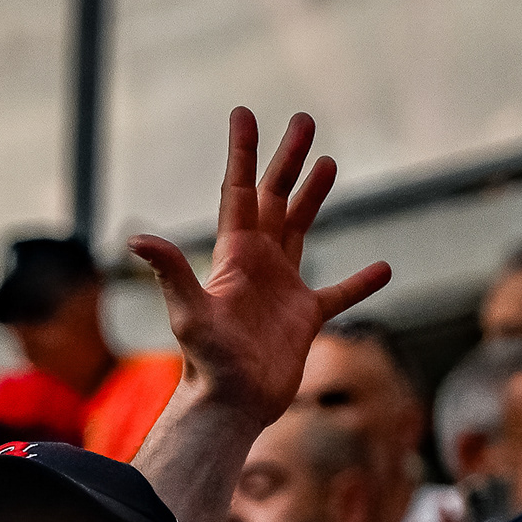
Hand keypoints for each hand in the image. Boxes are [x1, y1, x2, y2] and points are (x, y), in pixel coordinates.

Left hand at [127, 109, 391, 434]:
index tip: (245, 114)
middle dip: (288, 159)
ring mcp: (281, 290)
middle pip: (275, 199)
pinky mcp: (304, 319)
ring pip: (300, 230)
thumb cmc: (208, 364)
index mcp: (234, 255)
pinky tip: (384, 268)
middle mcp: (257, 265)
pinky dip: (360, 281)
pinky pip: (338, 294)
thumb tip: (136, 239)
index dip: (243, 153)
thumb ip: (171, 272)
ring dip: (313, 197)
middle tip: (304, 120)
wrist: (230, 407)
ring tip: (328, 162)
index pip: (240, 192)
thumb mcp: (189, 313)